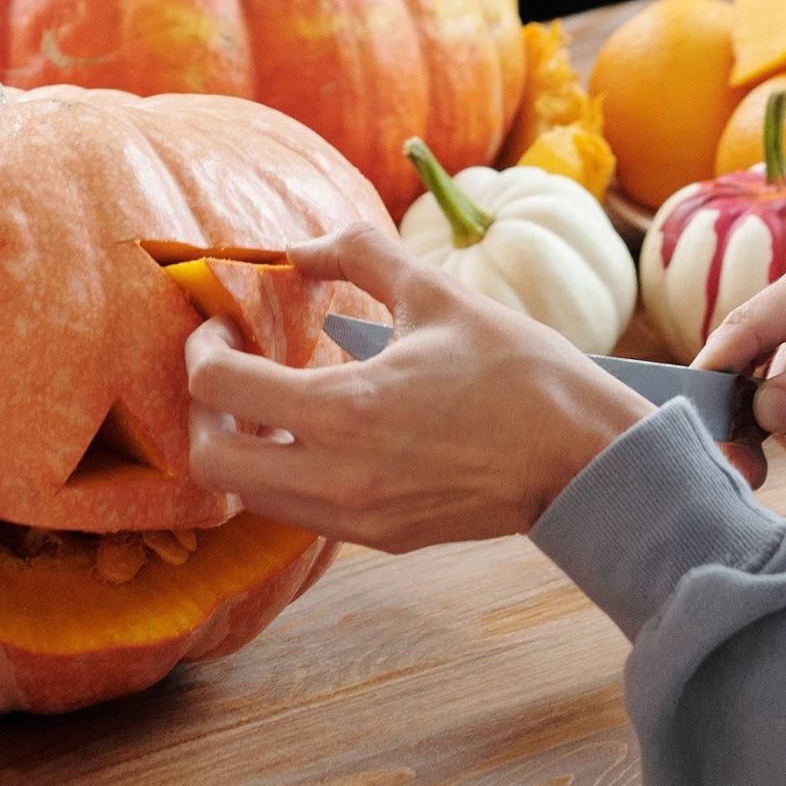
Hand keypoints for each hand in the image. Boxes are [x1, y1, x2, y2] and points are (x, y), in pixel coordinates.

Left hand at [183, 225, 650, 550]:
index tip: (220, 324)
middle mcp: (338, 478)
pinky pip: (296, 512)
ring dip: (239, 447)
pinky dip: (281, 474)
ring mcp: (356, 518)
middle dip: (201, 413)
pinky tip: (312, 432)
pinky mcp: (379, 538)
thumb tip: (298, 246)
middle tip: (227, 369)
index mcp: (346, 412)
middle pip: (212, 465)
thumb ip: (358, 253)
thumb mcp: (437, 293)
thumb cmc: (519, 371)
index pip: (220, 389)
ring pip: (249, 497)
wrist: (585, 459)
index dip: (202, 349)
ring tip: (267, 399)